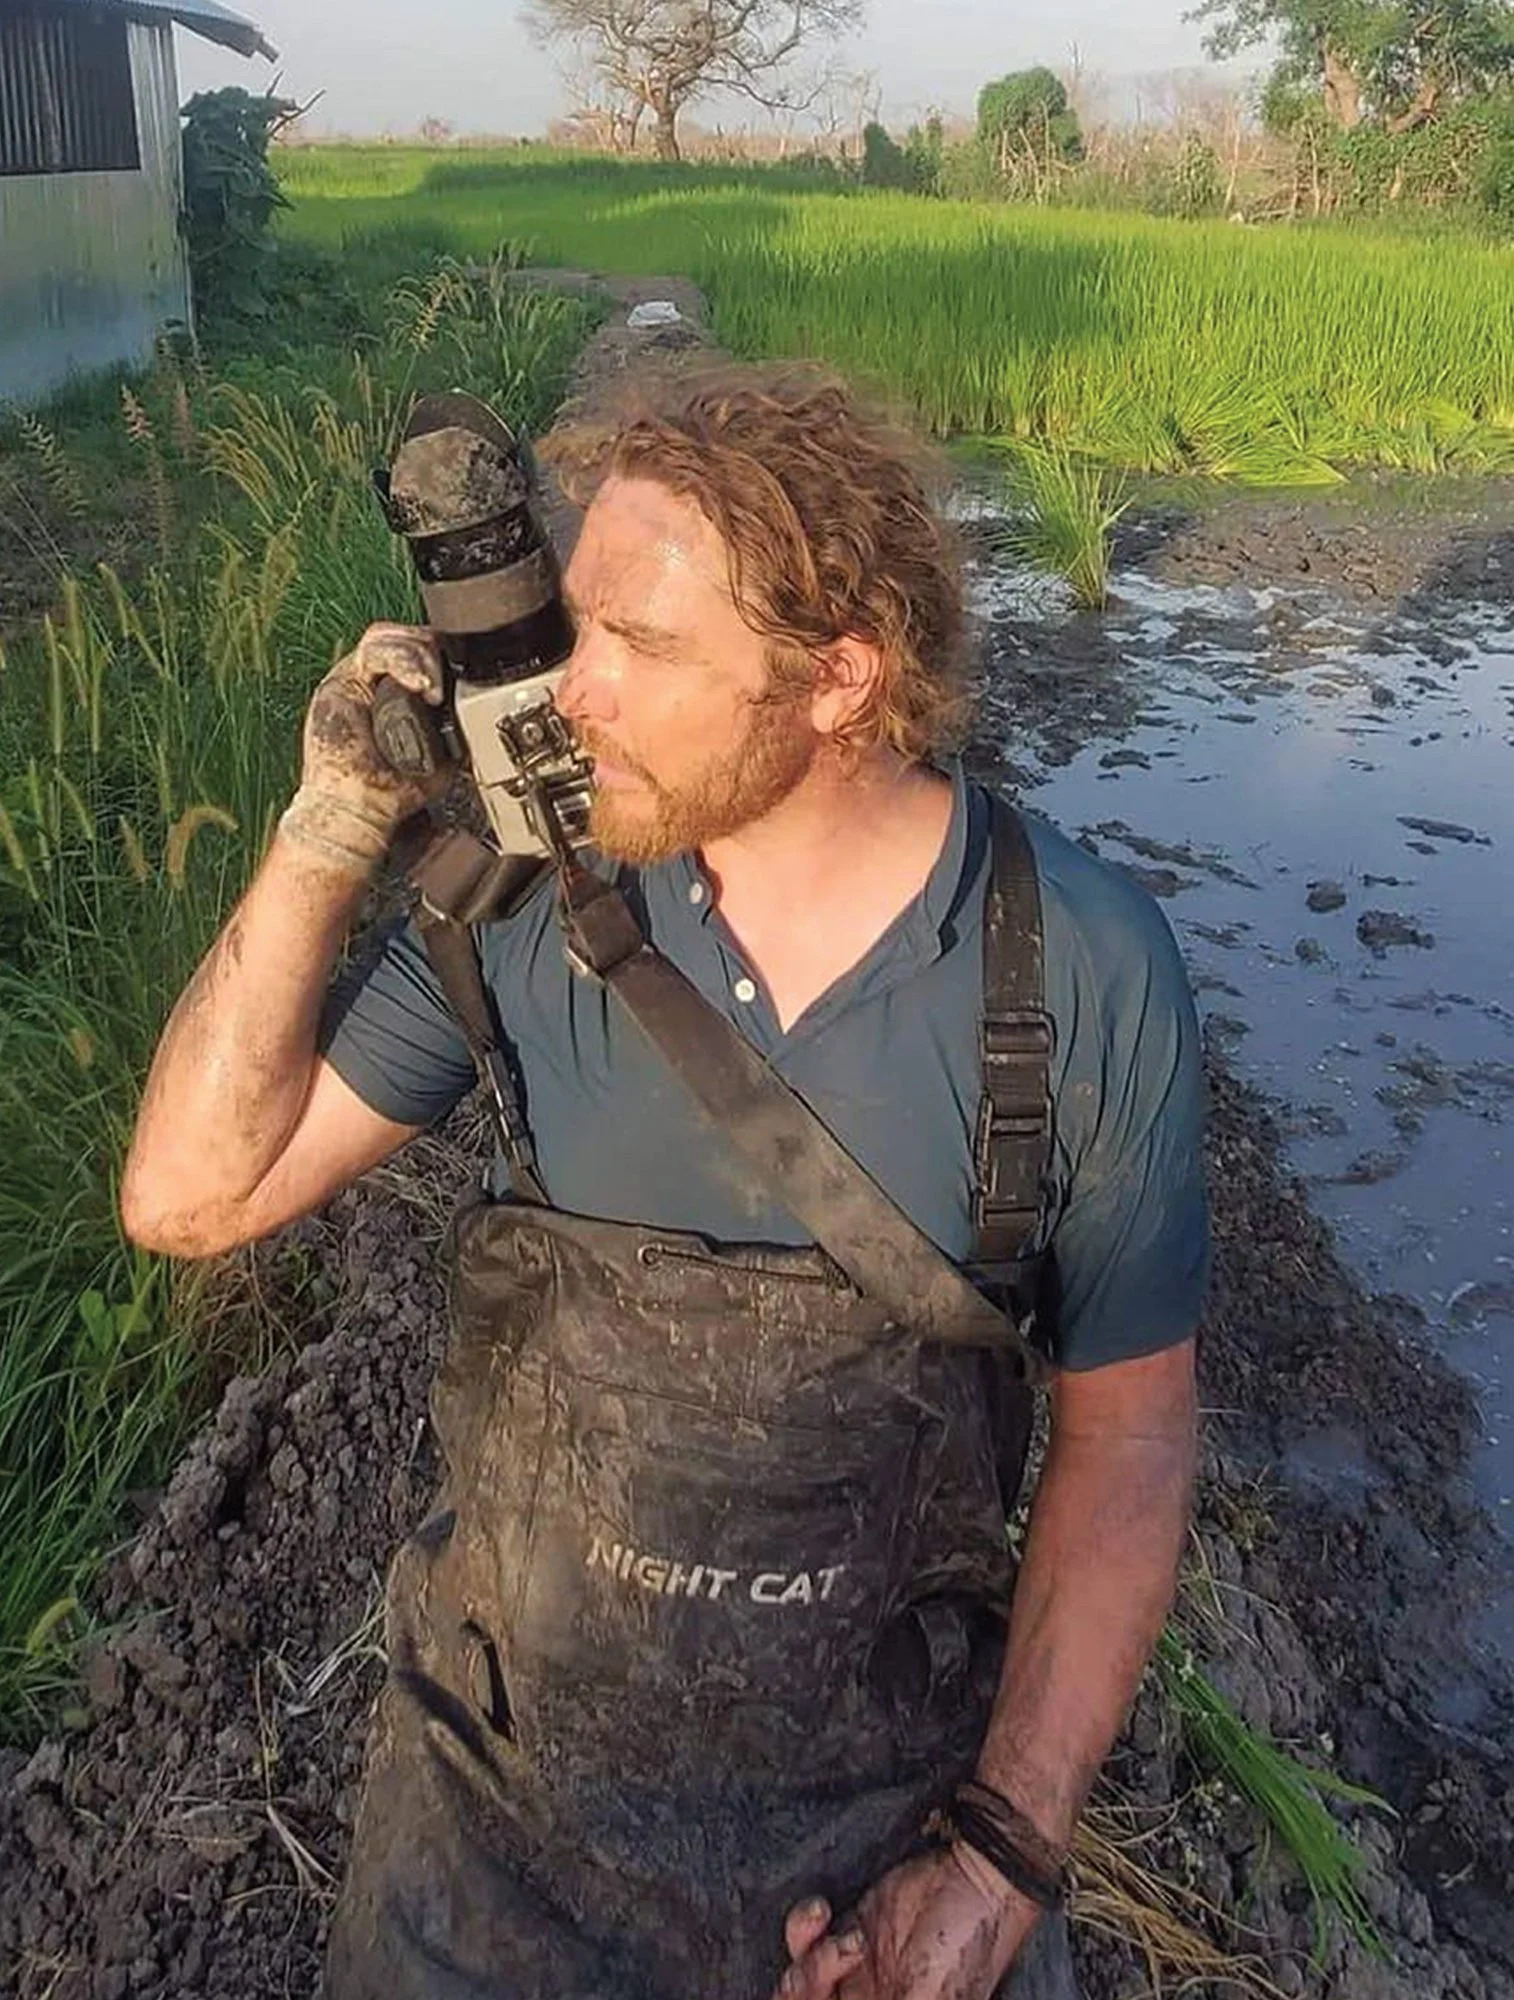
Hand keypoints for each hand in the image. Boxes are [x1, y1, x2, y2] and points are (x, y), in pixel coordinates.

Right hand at [299, 622, 447, 826]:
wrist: (361, 808)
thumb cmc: (392, 789)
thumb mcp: (444, 754)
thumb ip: (457, 726)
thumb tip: (480, 706)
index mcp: (400, 694)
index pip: (422, 649)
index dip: (442, 654)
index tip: (462, 672)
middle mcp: (376, 681)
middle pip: (407, 636)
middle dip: (433, 651)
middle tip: (443, 686)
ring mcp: (356, 680)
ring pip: (390, 637)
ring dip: (418, 656)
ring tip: (431, 688)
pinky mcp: (340, 683)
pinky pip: (372, 650)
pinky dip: (400, 660)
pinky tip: (418, 685)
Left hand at [775, 1848, 1038, 1999]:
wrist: (974, 1880)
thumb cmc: (964, 1949)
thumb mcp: (929, 1999)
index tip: (827, 1995)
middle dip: (804, 1993)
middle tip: (837, 1961)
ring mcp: (852, 1968)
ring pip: (800, 1980)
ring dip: (810, 1963)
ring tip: (851, 1941)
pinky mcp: (846, 1925)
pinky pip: (803, 1936)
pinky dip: (803, 1927)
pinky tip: (822, 1912)